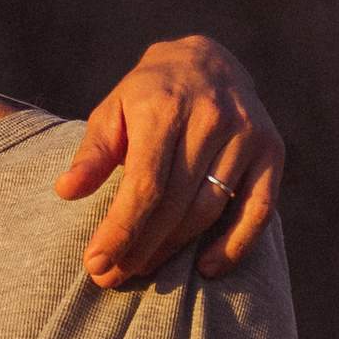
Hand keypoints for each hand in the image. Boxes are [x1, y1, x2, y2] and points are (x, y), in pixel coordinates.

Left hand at [61, 34, 281, 284]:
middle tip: (112, 278)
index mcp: (165, 106)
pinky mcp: (272, 151)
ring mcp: (247, 134)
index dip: (122, 230)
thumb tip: (66, 191)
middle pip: (176, 204)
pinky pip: (259, 210)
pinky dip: (236, 245)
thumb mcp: (113, 110)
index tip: (97, 263)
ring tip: (143, 270)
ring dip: (175, 250)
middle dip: (141, 247)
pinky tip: (207, 268)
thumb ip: (93, 152)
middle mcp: (211, 118)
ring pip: (210, 210)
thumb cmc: (149, 95)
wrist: (208, 61)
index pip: (145, 184)